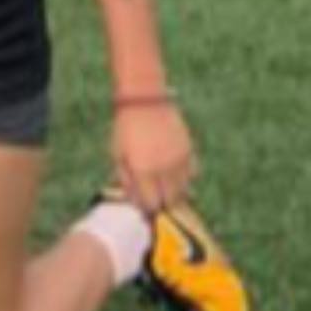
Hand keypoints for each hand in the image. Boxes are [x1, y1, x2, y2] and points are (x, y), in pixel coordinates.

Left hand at [107, 98, 195, 216]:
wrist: (145, 101)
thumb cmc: (126, 128)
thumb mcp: (117, 154)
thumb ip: (126, 180)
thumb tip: (135, 200)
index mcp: (143, 172)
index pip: (151, 204)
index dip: (148, 209)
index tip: (145, 209)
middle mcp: (164, 170)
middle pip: (170, 201)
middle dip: (163, 204)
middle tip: (155, 200)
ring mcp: (179, 161)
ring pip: (184, 190)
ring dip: (175, 193)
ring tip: (165, 189)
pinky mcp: (189, 151)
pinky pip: (193, 174)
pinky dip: (185, 178)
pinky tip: (175, 174)